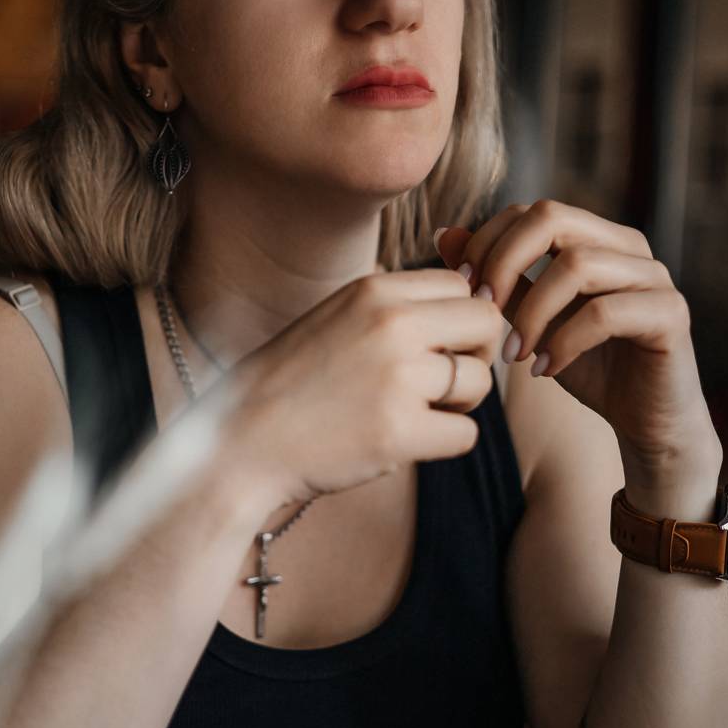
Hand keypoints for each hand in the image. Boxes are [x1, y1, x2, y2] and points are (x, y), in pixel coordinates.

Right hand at [222, 270, 505, 509]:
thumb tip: (475, 286)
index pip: (462, 284)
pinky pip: (467, 435)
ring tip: (410, 412)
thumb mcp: (339, 317)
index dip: (459, 319)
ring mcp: (398, 379)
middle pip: (487, 322)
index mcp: (374, 290)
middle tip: (441, 381)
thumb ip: (398, 305)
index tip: (438, 346)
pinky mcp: (400, 432)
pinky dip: (442, 443)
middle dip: (474, 354)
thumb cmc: (294, 383)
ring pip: (481, 382)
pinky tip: (402, 441)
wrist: (241, 441)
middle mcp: (392, 325)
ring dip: (457, 404)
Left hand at [435, 201, 721, 485]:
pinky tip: (545, 370)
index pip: (533, 210)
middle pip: (553, 218)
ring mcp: (654, 276)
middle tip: (482, 309)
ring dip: (532, 311)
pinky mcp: (670, 314)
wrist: (646, 421)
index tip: (464, 287)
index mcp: (597, 237)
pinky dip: (565, 342)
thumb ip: (498, 279)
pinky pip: (606, 313)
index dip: (489, 241)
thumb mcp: (530, 320)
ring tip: (513, 355)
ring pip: (577, 265)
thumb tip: (445, 234)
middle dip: (504, 262)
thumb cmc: (587, 367)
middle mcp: (629, 245)